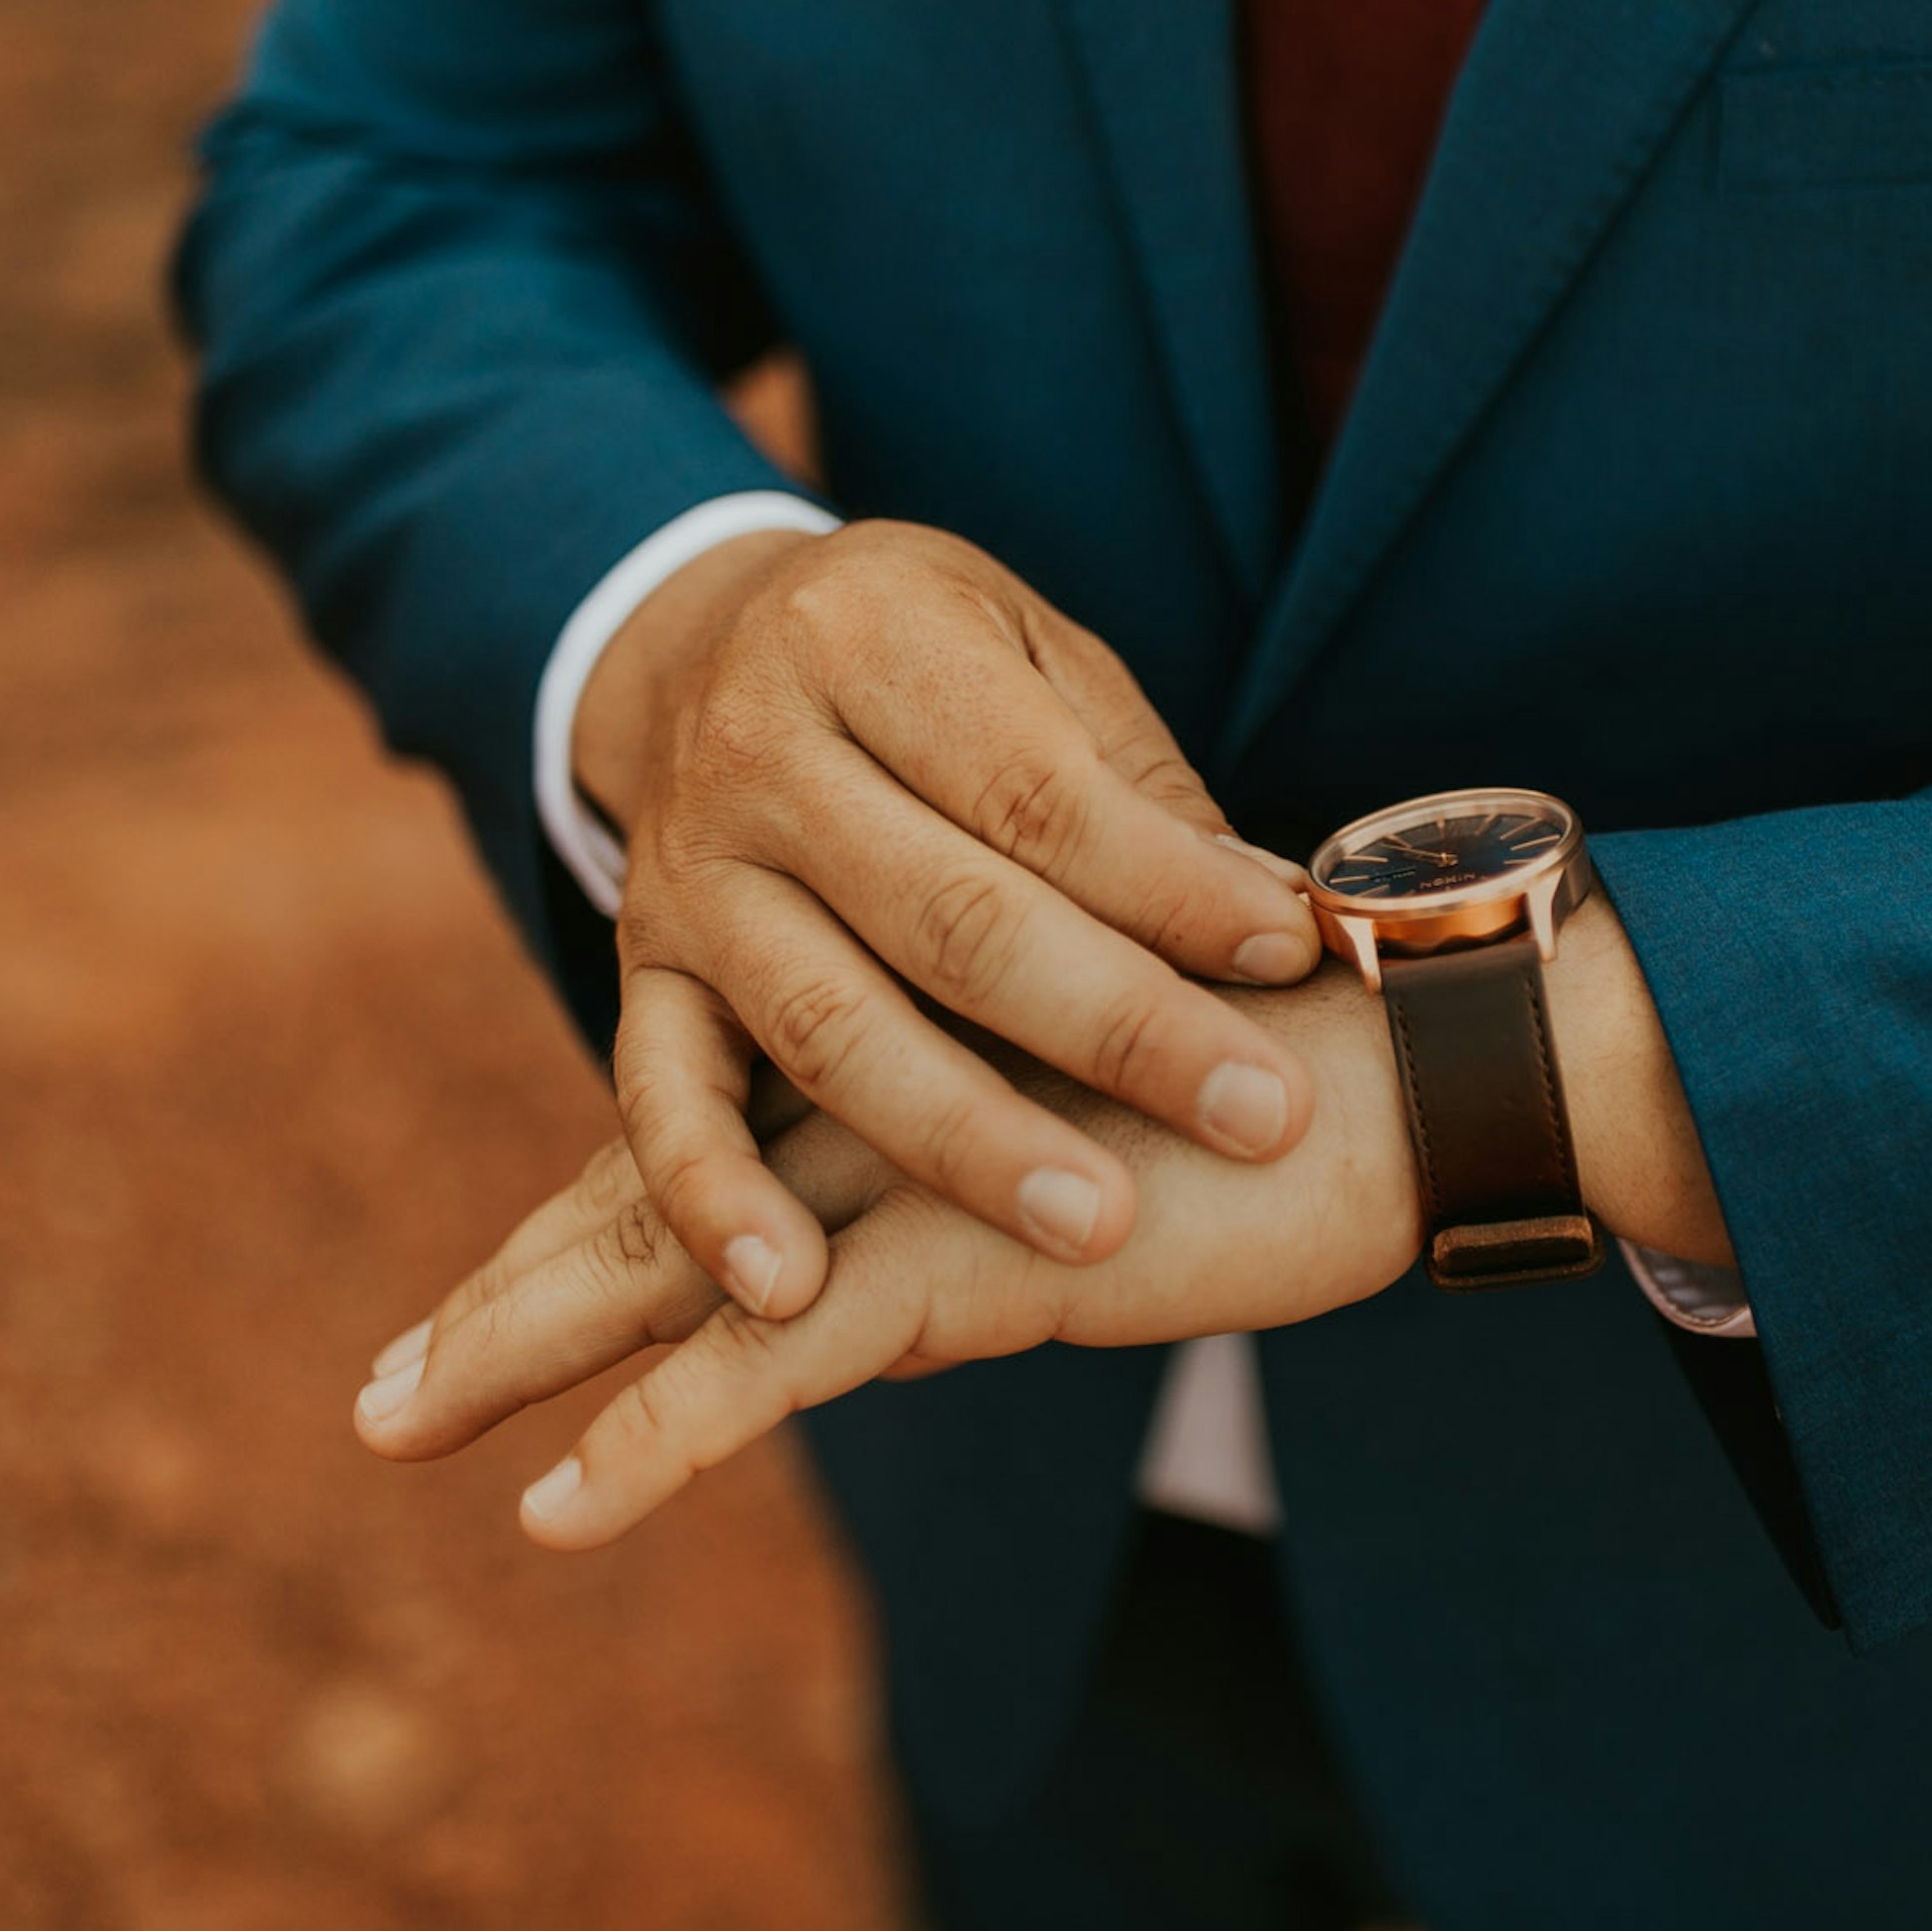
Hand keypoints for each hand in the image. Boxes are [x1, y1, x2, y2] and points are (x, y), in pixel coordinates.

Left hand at [368, 973, 1421, 1545]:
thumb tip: (906, 1329)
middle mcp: (882, 1110)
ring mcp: (915, 1170)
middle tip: (380, 1396)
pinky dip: (662, 1442)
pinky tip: (561, 1506)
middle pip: (651, 1210)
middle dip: (508, 1305)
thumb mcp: (1110, 1171)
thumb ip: (988, 1225)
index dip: (587, 1235)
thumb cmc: (1293, 1102)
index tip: (471, 1315)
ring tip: (394, 1423)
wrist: (1414, 1063)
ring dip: (521, 1351)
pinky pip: (778, 1360)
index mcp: (910, 1085)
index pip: (711, 1163)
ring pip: (672, 1270)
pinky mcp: (971, 1246)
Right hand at [568, 519, 1325, 1322]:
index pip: (1036, 790)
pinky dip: (717, 1201)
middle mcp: (758, 752)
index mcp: (872, 638)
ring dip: (965, 1142)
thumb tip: (1281, 917)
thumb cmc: (925, 664)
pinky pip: (663, 1099)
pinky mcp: (642, 974)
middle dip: (1117, 1029)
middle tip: (1259, 1119)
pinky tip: (795, 1292)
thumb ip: (1137, 789)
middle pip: (949, 916)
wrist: (702, 642)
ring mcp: (688, 873)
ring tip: (1096, 1229)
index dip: (1168, 884)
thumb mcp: (1035, 656)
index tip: (1289, 957)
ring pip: (829, 1026)